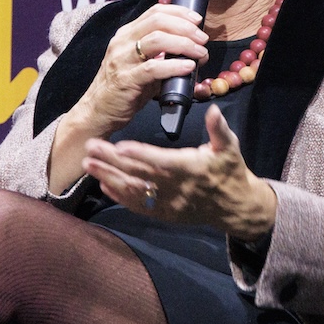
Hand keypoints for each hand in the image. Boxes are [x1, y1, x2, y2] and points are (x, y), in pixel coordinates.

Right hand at [68, 3, 208, 136]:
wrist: (97, 111)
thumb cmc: (124, 87)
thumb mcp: (141, 63)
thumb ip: (162, 53)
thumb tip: (193, 49)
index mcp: (127, 34)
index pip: (155, 12)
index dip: (179, 12)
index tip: (197, 19)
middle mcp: (122, 42)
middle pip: (158, 21)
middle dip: (185, 27)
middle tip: (203, 38)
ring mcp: (122, 60)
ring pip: (156, 40)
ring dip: (184, 44)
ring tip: (200, 53)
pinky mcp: (126, 80)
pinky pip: (153, 68)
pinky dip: (174, 65)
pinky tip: (188, 67)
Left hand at [83, 104, 278, 238]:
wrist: (235, 207)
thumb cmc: (230, 171)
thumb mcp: (230, 148)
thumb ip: (219, 129)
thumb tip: (214, 110)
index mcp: (191, 168)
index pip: (161, 161)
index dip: (140, 155)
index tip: (120, 146)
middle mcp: (176, 188)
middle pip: (140, 174)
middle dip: (113, 162)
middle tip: (91, 148)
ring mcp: (168, 203)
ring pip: (134, 191)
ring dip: (109, 177)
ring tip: (88, 165)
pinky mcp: (164, 214)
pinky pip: (138, 206)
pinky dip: (119, 196)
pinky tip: (103, 184)